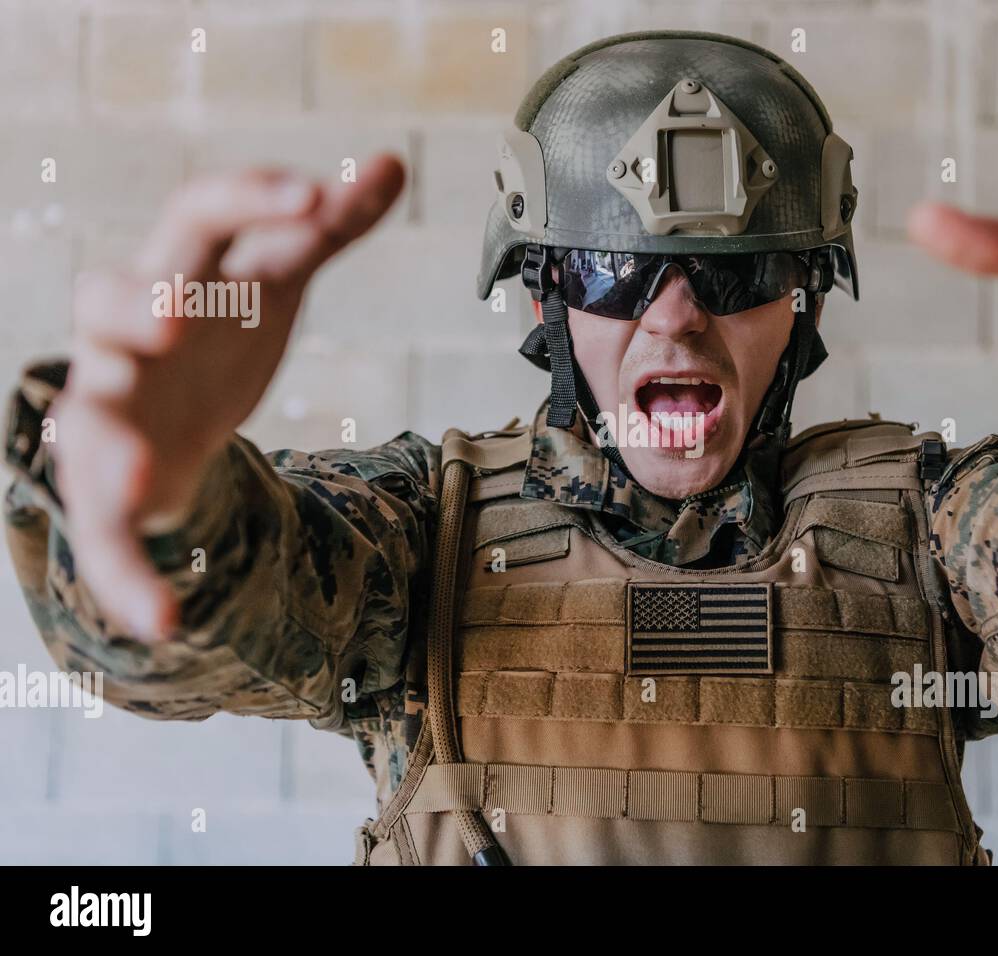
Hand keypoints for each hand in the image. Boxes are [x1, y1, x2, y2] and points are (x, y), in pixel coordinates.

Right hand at [53, 155, 406, 639]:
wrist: (167, 426)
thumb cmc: (217, 337)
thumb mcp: (271, 281)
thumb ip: (323, 229)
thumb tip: (394, 162)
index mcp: (182, 270)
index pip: (201, 213)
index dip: (251, 197)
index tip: (317, 196)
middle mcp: (132, 332)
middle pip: (111, 298)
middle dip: (139, 301)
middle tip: (178, 311)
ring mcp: (111, 406)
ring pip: (88, 412)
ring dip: (107, 439)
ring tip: (133, 472)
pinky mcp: (110, 483)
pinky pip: (106, 530)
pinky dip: (129, 577)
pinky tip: (163, 620)